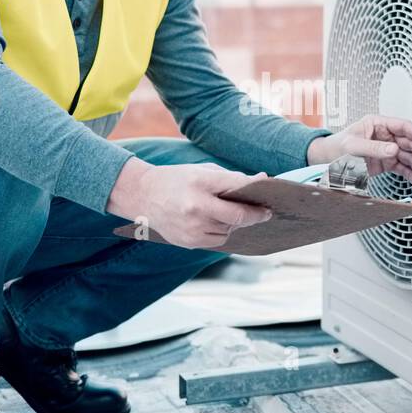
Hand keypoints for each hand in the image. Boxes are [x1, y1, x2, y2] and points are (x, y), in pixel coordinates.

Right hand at [107, 159, 272, 248]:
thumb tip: (261, 181)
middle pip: (237, 216)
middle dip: (254, 215)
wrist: (142, 194)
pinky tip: (215, 222)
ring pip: (229, 231)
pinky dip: (221, 232)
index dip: (257, 195)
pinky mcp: (188, 242)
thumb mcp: (202, 171)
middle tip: (264, 213)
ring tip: (228, 213)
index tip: (269, 200)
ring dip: (234, 223)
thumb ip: (230, 178)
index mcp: (200, 182)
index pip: (238, 189)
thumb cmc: (177, 179)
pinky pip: (217, 241)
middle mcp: (196, 206)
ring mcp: (191, 227)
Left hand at [307, 114, 411, 186]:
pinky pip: (401, 167)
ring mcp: (386, 149)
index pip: (402, 126)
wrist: (327, 161)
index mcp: (378, 124)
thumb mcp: (353, 146)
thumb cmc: (337, 147)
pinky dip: (410, 174)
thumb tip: (394, 149)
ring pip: (407, 156)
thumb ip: (373, 148)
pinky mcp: (386, 163)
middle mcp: (385, 135)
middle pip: (408, 142)